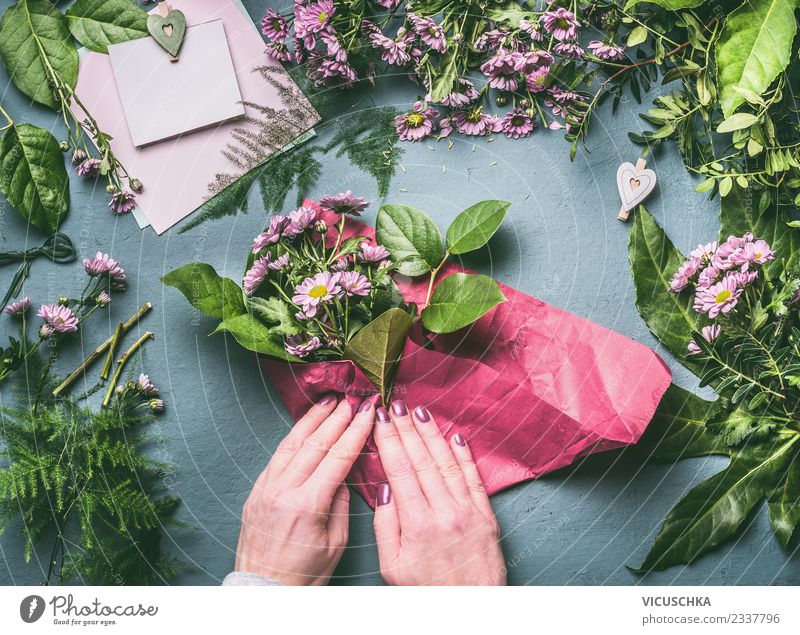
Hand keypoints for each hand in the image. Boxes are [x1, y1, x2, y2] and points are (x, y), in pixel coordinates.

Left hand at [235, 395, 373, 584]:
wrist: (264, 590)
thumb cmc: (305, 574)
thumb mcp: (336, 542)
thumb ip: (341, 502)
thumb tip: (344, 471)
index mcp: (307, 505)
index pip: (338, 457)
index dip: (356, 430)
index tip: (368, 411)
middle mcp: (283, 491)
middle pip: (315, 444)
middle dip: (337, 417)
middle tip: (352, 398)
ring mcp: (265, 488)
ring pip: (292, 443)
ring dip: (313, 419)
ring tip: (329, 400)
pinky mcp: (255, 491)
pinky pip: (277, 456)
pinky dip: (293, 436)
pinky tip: (305, 425)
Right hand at [372, 401, 505, 584]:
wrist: (471, 609)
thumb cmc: (427, 591)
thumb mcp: (392, 567)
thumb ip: (386, 526)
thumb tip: (385, 490)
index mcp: (417, 524)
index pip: (400, 470)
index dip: (389, 440)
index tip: (381, 419)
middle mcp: (444, 512)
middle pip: (422, 460)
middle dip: (407, 429)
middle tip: (397, 405)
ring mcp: (468, 511)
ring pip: (447, 463)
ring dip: (433, 434)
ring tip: (421, 412)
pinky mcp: (486, 515)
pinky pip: (474, 478)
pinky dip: (464, 455)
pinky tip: (455, 436)